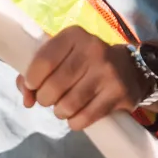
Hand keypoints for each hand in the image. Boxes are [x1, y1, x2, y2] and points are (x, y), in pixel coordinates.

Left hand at [17, 27, 146, 131]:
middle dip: (45, 98)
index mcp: (74, 35)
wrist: (131, 69)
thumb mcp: (63, 56)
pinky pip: (85, 117)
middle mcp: (92, 49)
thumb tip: (26, 99)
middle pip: (54, 86)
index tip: (33, 86)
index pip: (44, 60)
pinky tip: (77, 115)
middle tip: (49, 99)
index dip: (32, 79)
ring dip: (60, 111)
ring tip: (63, 107)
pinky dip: (74, 122)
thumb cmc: (86, 62)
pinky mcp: (118, 93)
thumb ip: (37, 72)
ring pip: (68, 104)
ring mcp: (107, 72)